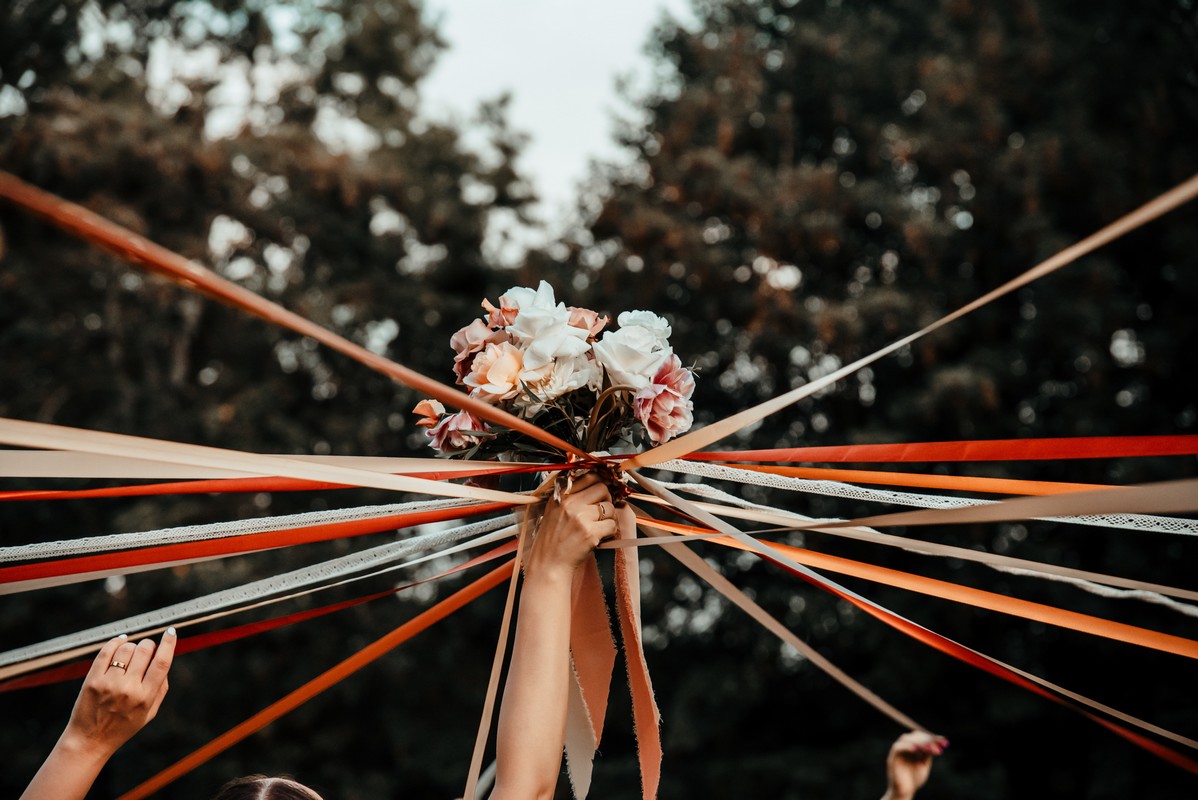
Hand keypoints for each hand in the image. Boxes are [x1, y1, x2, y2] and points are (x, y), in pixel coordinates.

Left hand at [62, 630, 175, 758]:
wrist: (89, 741)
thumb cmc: (123, 726)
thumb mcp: (150, 713)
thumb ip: (161, 688)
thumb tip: (164, 659)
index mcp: (145, 697)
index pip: (162, 663)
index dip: (169, 643)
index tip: (171, 631)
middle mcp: (128, 689)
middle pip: (144, 650)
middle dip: (149, 645)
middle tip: (147, 649)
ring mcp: (109, 684)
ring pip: (126, 648)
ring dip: (132, 645)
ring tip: (130, 652)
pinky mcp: (92, 681)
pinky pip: (106, 652)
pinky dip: (115, 642)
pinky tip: (120, 642)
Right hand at [525, 472, 621, 580]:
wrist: (548, 564)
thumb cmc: (552, 539)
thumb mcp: (554, 510)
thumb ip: (571, 496)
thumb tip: (597, 485)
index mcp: (561, 495)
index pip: (589, 476)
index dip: (600, 482)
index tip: (602, 492)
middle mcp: (570, 503)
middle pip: (603, 488)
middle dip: (607, 499)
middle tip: (601, 512)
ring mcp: (581, 518)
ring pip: (610, 507)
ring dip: (609, 518)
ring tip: (598, 527)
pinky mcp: (590, 533)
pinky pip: (612, 525)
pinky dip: (610, 532)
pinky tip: (599, 537)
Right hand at [883, 730, 946, 799]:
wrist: (904, 792)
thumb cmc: (914, 780)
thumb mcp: (924, 765)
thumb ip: (927, 754)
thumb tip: (936, 743)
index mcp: (912, 748)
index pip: (921, 737)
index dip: (933, 738)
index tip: (945, 742)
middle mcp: (904, 747)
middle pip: (914, 735)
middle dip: (928, 739)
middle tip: (939, 746)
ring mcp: (898, 752)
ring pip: (906, 738)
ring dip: (919, 742)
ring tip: (930, 749)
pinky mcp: (892, 758)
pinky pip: (898, 747)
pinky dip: (908, 746)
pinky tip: (917, 750)